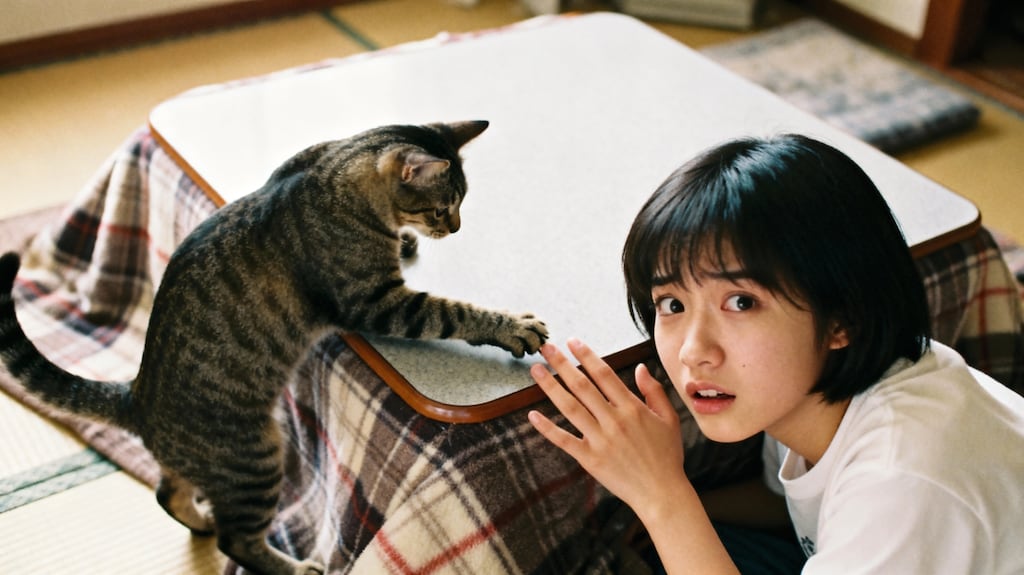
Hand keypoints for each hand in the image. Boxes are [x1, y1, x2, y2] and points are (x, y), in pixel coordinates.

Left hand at [528, 338, 685, 516]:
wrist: (662, 493)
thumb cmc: (667, 456)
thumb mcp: (669, 419)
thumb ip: (654, 391)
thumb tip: (641, 367)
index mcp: (632, 408)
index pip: (604, 374)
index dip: (586, 355)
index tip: (572, 341)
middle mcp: (614, 420)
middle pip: (582, 385)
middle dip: (562, 363)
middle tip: (545, 347)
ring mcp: (600, 440)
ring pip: (570, 407)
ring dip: (550, 387)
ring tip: (535, 370)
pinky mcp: (590, 459)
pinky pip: (564, 440)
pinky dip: (547, 428)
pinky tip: (532, 415)